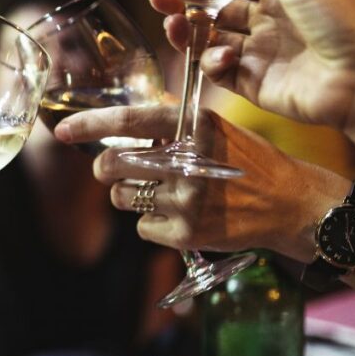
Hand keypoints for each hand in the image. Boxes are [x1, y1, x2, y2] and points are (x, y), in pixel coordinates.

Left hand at [54, 105, 344, 260]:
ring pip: (123, 199)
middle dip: (107, 170)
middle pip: (113, 165)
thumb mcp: (215, 129)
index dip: (89, 125)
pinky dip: (152, 224)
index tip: (62, 132)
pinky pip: (141, 228)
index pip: (129, 122)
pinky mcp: (187, 233)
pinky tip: (182, 217)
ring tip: (164, 194)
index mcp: (194, 126)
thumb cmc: (247, 162)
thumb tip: (116, 132)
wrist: (291, 204)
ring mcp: (187, 200)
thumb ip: (171, 128)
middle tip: (115, 171)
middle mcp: (188, 161)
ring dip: (131, 197)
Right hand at [150, 0, 354, 130]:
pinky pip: (220, 74)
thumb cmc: (341, 17)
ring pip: (210, 42)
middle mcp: (267, 21)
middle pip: (212, 11)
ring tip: (175, 24)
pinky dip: (213, 63)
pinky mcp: (255, 85)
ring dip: (189, 33)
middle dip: (183, 4)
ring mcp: (260, 55)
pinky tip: (223, 57)